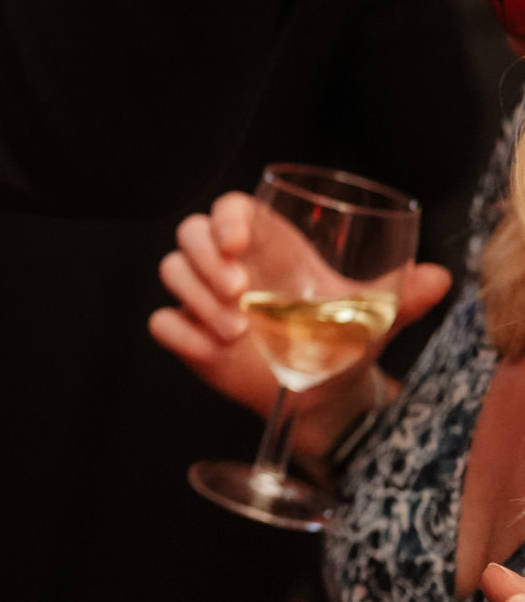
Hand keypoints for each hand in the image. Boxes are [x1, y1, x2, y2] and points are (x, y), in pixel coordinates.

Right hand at [149, 191, 450, 456]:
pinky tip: (213, 350)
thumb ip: (404, 295)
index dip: (225, 217)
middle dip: (205, 258)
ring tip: (237, 330)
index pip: (230, 208)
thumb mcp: (374, 315)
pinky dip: (182, 333)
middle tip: (239, 291)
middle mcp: (229, 265)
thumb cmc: (340, 337)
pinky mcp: (189, 335)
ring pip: (170, 270)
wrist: (325, 393)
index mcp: (266, 244)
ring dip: (196, 297)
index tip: (238, 242)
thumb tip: (439, 278)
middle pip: (189, 233)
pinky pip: (162, 322)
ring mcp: (204, 299)